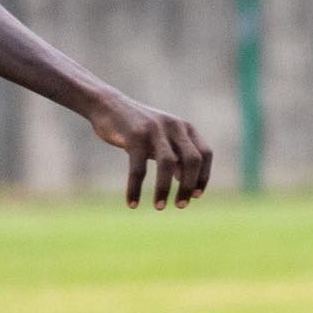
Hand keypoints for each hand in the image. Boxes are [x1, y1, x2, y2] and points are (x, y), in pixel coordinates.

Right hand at [88, 94, 212, 208]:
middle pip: (192, 160)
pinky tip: (132, 203)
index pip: (205, 154)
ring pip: (168, 164)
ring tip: (159, 207)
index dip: (203, 176)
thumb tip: (188, 183)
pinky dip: (135, 188)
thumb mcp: (162, 138)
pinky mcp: (135, 135)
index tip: (196, 196)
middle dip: (188, 186)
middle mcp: (174, 126)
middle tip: (180, 206)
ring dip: (164, 189)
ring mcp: (155, 129)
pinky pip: (139, 168)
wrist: (107, 105)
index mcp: (184, 127)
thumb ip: (177, 156)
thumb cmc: (137, 127)